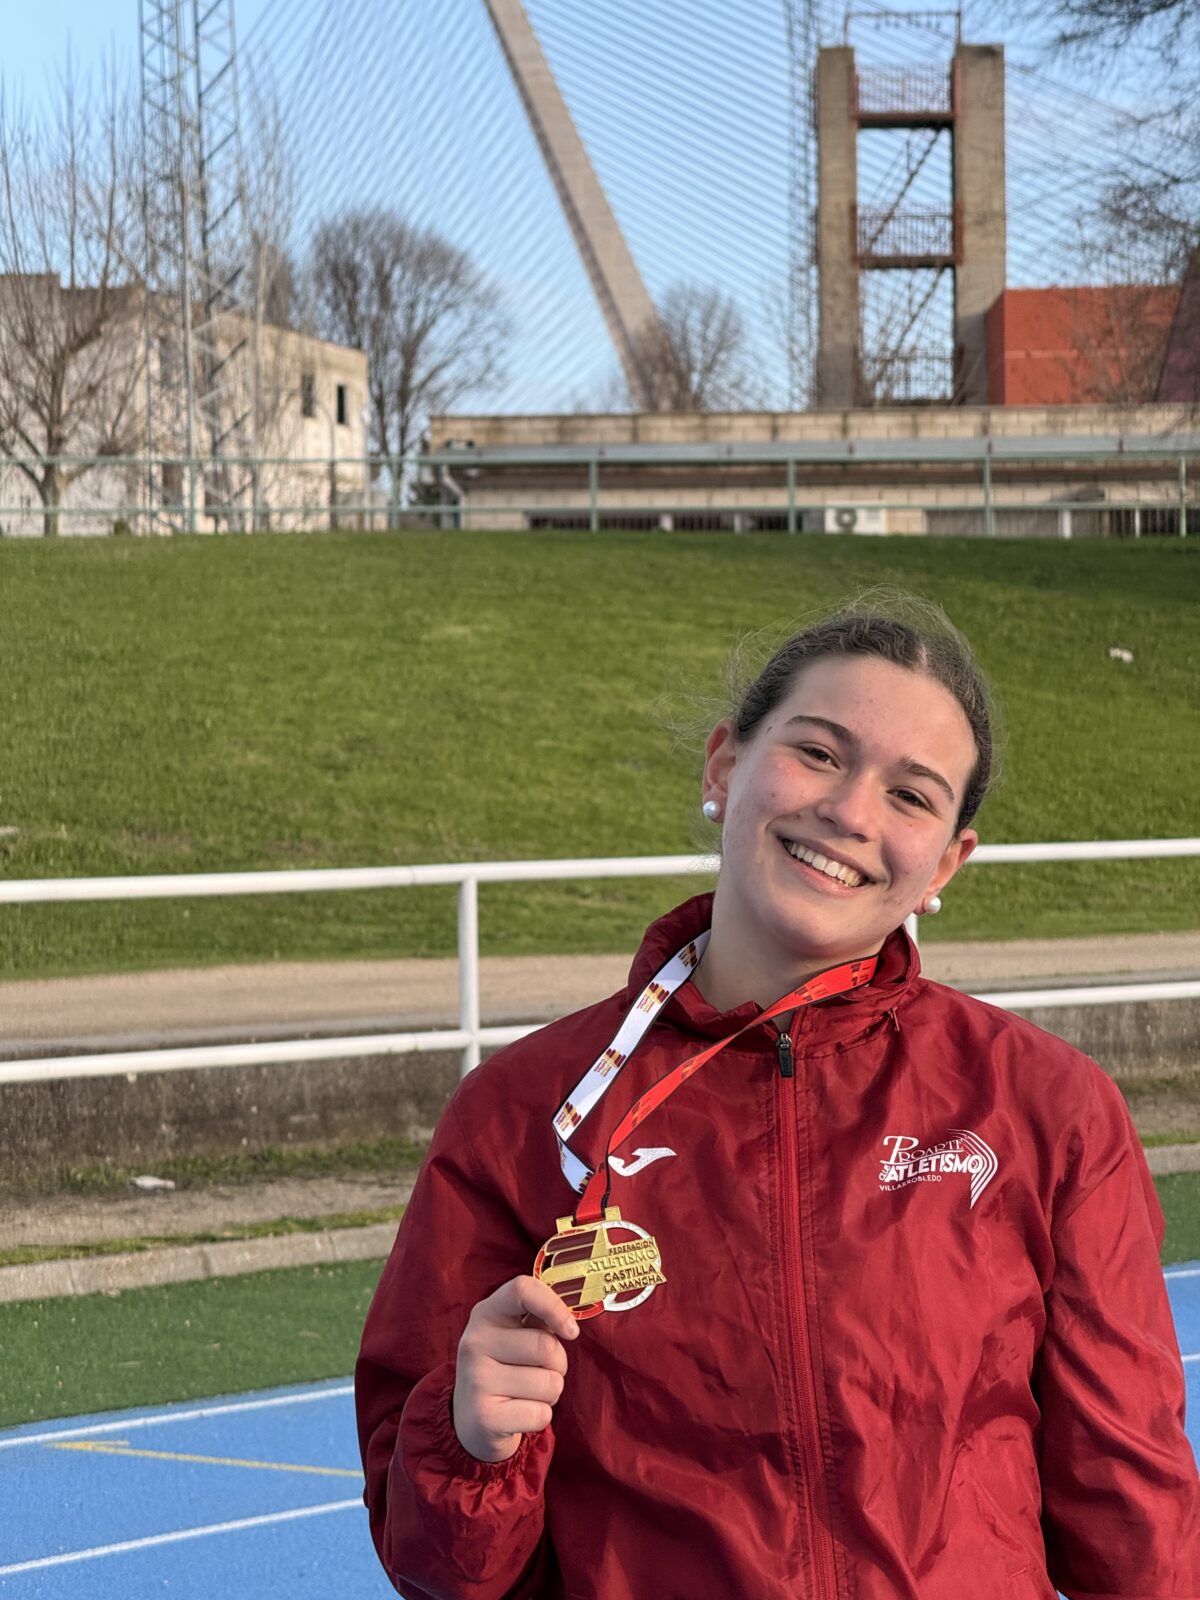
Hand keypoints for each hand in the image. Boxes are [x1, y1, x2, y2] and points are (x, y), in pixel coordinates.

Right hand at [452, 1274, 579, 1462]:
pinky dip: (540, 1417)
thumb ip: (538, 1319)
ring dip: (550, 1393)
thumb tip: (570, 1322)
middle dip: (558, 1364)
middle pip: (547, 1346)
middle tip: (538, 1372)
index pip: (522, 1289)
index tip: (571, 1331)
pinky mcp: (484, 1417)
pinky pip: (541, 1414)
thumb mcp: (514, 1335)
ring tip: (526, 1394)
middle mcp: (475, 1342)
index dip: (554, 1306)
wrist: (472, 1421)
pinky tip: (518, 1414)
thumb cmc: (506, 1369)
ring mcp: (477, 1379)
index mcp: (485, 1313)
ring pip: (550, 1383)